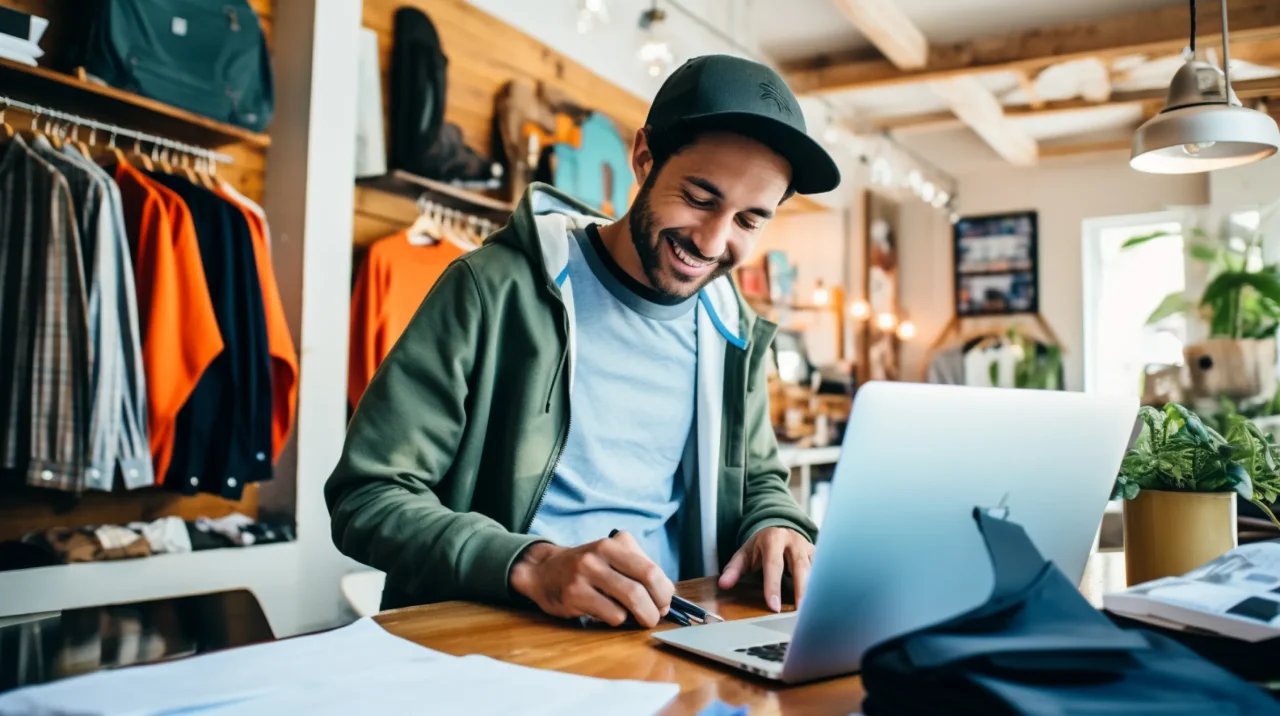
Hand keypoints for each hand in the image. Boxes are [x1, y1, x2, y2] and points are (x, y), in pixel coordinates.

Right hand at [509, 531, 674, 627]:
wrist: (544, 571)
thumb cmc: (586, 568)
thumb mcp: (611, 556)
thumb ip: (638, 570)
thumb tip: (664, 600)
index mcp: (613, 544)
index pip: (651, 569)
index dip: (664, 591)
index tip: (665, 602)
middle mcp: (599, 555)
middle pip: (644, 584)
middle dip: (657, 606)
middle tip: (656, 616)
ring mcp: (585, 574)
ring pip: (630, 601)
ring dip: (642, 617)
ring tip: (639, 620)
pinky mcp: (574, 595)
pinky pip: (612, 615)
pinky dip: (619, 620)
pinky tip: (611, 615)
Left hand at [717, 527, 813, 612]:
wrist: (779, 529)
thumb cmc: (761, 546)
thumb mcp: (744, 554)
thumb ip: (733, 569)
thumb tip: (723, 584)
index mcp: (774, 539)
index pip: (774, 565)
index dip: (773, 586)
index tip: (774, 606)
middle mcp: (794, 542)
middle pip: (800, 567)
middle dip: (801, 590)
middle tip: (800, 613)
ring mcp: (809, 548)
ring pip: (816, 570)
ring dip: (815, 591)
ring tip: (813, 612)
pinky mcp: (819, 556)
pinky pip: (823, 572)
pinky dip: (822, 588)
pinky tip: (822, 604)